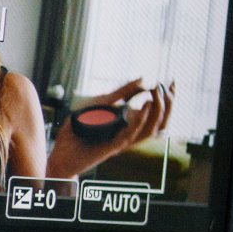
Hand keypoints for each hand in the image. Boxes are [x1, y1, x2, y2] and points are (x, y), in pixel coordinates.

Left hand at [49, 79, 174, 177]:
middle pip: (160, 122)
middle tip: (167, 86)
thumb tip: (143, 79)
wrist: (60, 152)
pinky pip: (132, 135)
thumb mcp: (99, 104)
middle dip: (168, 104)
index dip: (169, 99)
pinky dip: (140, 120)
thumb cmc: (78, 130)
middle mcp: (130, 134)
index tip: (172, 82)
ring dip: (157, 111)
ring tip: (158, 93)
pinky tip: (144, 105)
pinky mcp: (112, 147)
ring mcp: (122, 141)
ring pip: (151, 130)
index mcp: (130, 126)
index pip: (158, 115)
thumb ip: (120, 93)